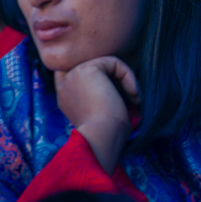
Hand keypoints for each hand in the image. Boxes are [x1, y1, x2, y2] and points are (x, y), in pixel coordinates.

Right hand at [55, 56, 139, 174]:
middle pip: (96, 67)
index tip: (123, 92)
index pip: (79, 75)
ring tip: (134, 98)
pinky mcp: (86, 69)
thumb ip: (104, 96)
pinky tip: (133, 94)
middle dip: (118, 79)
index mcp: (66, 97)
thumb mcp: (103, 113)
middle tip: (131, 98)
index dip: (102, 77)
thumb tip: (126, 87)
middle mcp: (66, 85)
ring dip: (126, 79)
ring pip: (107, 64)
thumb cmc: (107, 134)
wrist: (101, 138)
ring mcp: (73, 75)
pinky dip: (128, 76)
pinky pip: (114, 62)